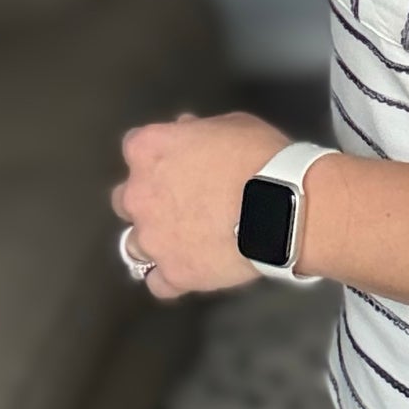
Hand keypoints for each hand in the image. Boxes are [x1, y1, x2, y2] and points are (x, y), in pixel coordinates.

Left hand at [110, 110, 289, 298]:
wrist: (282, 207)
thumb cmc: (260, 157)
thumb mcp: (232, 125)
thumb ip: (199, 130)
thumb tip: (186, 129)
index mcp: (149, 150)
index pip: (134, 147)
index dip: (158, 156)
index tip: (179, 161)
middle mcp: (139, 194)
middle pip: (125, 199)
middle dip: (147, 200)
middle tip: (182, 202)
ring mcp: (152, 238)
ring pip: (134, 245)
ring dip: (154, 242)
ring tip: (186, 243)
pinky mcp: (172, 274)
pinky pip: (159, 283)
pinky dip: (171, 278)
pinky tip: (191, 270)